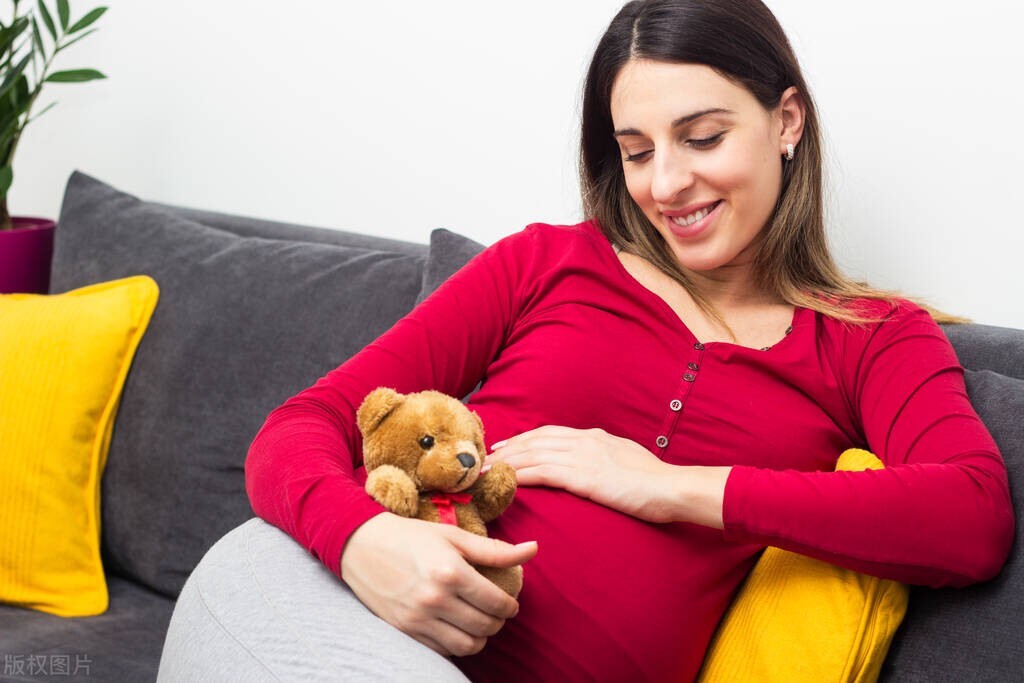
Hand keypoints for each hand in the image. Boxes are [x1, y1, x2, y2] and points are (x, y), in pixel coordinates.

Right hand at [340, 513, 537, 656]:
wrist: (360, 545)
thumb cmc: (410, 536)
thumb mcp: (453, 536)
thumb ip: (495, 550)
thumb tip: (533, 549)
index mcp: (451, 572)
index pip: (497, 603)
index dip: (510, 606)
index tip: (510, 602)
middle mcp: (436, 599)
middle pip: (485, 627)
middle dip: (499, 621)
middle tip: (497, 611)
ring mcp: (418, 618)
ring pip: (467, 645)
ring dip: (480, 637)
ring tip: (480, 621)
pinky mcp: (405, 630)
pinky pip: (442, 649)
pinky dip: (456, 643)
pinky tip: (457, 627)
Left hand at [488, 426, 727, 526]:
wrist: (671, 487)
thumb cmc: (655, 481)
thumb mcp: (628, 459)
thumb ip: (608, 457)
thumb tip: (600, 464)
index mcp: (594, 437)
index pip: (550, 434)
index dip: (525, 439)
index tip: (507, 446)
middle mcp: (583, 441)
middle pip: (534, 441)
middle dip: (507, 449)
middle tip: (485, 457)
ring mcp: (581, 456)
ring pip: (532, 454)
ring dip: (505, 462)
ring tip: (484, 471)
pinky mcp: (581, 476)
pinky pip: (541, 472)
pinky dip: (518, 475)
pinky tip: (504, 481)